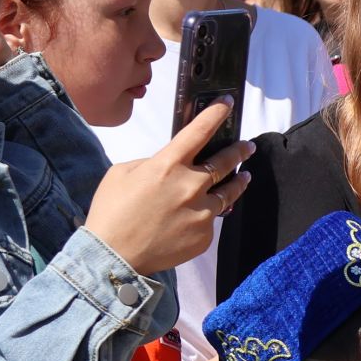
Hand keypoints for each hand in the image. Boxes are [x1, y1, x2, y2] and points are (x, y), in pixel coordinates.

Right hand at [83, 101, 252, 275]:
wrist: (113, 256)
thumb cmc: (112, 212)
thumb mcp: (123, 173)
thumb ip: (153, 163)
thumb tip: (172, 165)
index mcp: (167, 164)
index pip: (200, 131)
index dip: (216, 114)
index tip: (228, 104)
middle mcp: (190, 185)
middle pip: (225, 161)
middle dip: (240, 151)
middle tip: (248, 146)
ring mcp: (201, 212)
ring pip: (229, 192)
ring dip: (238, 181)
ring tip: (244, 176)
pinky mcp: (204, 235)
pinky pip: (212, 219)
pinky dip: (208, 214)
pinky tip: (202, 214)